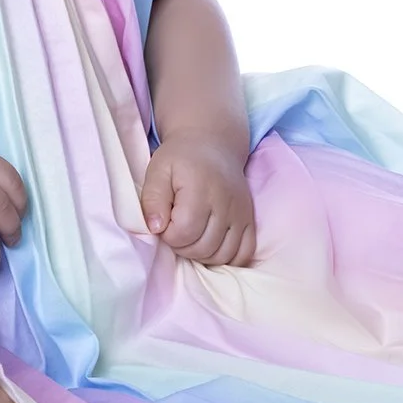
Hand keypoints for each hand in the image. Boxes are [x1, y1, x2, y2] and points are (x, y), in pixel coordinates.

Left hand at [139, 134, 255, 266]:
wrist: (213, 145)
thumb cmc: (181, 159)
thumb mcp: (158, 170)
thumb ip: (152, 199)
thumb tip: (155, 228)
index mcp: (200, 189)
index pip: (183, 233)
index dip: (168, 235)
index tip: (165, 221)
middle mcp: (226, 203)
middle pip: (203, 248)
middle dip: (182, 246)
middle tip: (175, 228)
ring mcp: (241, 213)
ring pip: (222, 255)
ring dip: (201, 254)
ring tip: (191, 235)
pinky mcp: (250, 220)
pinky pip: (244, 253)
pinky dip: (226, 257)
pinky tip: (211, 245)